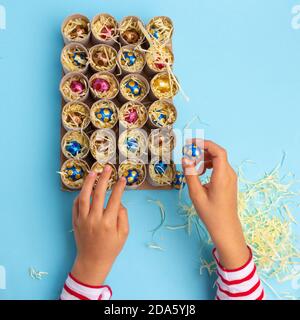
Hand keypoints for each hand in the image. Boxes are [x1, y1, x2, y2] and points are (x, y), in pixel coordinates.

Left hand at [71, 165, 128, 285]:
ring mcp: (83, 220)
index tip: (122, 178)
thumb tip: (118, 202)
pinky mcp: (75, 221)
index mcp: (108, 223)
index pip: (114, 199)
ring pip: (84, 197)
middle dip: (104, 179)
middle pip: (98, 194)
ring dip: (88, 183)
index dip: (119, 187)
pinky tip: (85, 188)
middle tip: (107, 168)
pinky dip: (80, 195)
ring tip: (93, 172)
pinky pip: (76, 205)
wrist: (92, 261)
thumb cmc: (111, 248)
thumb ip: (123, 216)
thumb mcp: (123, 234)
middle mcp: (94, 219)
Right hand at [182, 140, 248, 268]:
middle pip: (218, 153)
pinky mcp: (229, 181)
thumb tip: (186, 159)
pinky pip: (219, 166)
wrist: (225, 227)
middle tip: (188, 153)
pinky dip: (209, 165)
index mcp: (223, 176)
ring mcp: (231, 177)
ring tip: (193, 166)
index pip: (218, 151)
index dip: (205, 143)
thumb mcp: (196, 194)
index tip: (192, 143)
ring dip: (205, 158)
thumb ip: (190, 175)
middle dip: (202, 150)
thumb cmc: (211, 213)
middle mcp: (229, 174)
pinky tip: (200, 173)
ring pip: (218, 159)